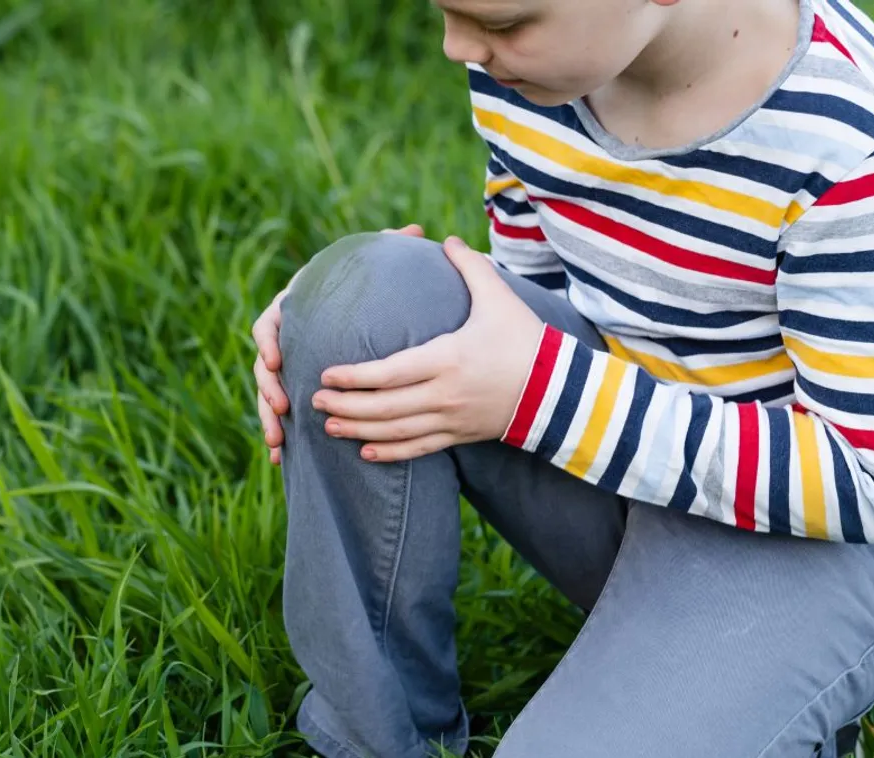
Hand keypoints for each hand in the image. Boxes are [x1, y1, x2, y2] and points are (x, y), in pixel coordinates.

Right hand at [253, 224, 425, 464]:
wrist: (373, 315)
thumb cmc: (375, 289)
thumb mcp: (379, 269)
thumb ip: (390, 250)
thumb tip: (415, 232)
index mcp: (297, 309)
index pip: (269, 323)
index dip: (267, 342)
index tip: (276, 361)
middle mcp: (288, 340)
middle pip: (264, 366)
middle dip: (267, 390)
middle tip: (282, 408)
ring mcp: (290, 368)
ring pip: (268, 394)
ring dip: (269, 418)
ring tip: (278, 441)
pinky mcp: (297, 390)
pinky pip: (281, 414)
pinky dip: (279, 433)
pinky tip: (279, 458)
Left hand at [311, 236, 544, 462]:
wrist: (559, 391)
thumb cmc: (524, 340)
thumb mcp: (499, 299)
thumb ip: (470, 267)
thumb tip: (447, 239)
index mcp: (449, 359)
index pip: (391, 373)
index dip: (356, 377)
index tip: (327, 375)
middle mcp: (445, 394)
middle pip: (385, 407)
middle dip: (346, 406)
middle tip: (315, 401)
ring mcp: (451, 419)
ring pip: (396, 431)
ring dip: (359, 431)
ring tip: (328, 427)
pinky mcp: (458, 436)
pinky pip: (418, 449)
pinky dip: (390, 453)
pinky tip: (366, 452)